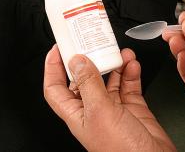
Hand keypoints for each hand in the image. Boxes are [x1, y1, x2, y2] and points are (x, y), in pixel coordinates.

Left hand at [43, 46, 175, 151]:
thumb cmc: (122, 151)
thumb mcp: (100, 111)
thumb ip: (89, 84)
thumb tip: (77, 61)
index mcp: (77, 115)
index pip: (55, 88)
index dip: (52, 68)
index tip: (58, 48)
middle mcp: (93, 111)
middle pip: (84, 80)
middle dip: (89, 60)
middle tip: (93, 42)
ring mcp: (113, 110)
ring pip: (108, 80)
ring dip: (114, 64)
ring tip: (119, 51)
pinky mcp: (133, 109)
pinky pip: (129, 85)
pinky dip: (131, 73)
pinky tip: (132, 64)